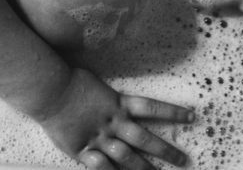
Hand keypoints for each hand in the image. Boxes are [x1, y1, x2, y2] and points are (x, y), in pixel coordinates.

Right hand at [40, 68, 193, 168]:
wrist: (50, 90)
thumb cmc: (71, 81)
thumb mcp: (97, 83)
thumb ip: (111, 96)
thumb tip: (121, 97)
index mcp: (118, 103)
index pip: (152, 107)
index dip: (173, 112)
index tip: (192, 116)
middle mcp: (113, 122)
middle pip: (145, 138)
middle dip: (166, 151)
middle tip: (183, 161)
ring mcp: (98, 138)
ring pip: (127, 157)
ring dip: (144, 169)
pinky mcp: (82, 150)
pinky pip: (100, 167)